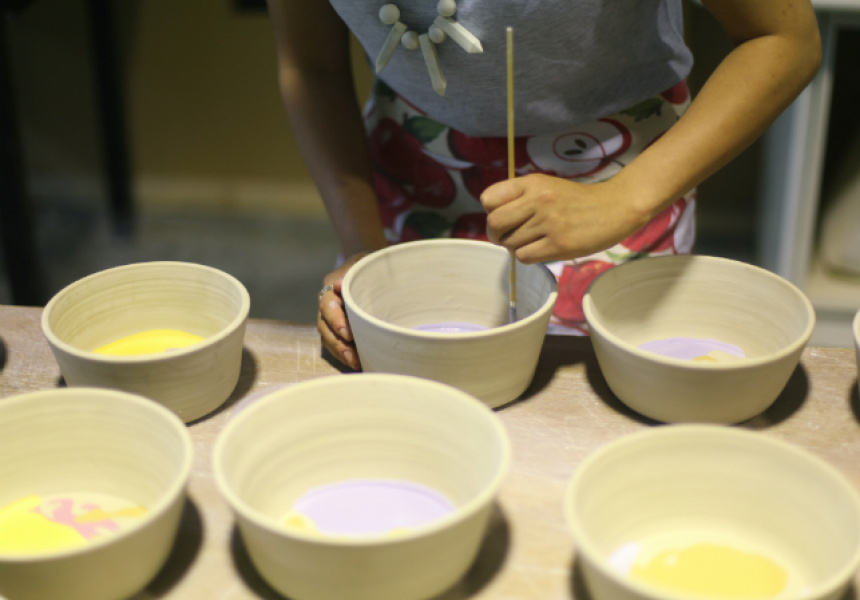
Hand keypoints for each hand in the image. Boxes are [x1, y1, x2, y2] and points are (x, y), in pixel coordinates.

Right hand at [317, 253, 368, 369]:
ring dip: (340, 352)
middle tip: (353, 357)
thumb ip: (353, 271)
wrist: (368, 266)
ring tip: (356, 364)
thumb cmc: (368, 264)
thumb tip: (339, 285)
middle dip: (338, 344)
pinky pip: (335, 343)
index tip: (348, 334)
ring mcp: (330, 317)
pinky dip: (343, 354)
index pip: (328, 306)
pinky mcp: (337, 328)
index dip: (336, 321)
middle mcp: (327, 304)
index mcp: (331, 286)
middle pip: (324, 327)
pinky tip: (357, 363)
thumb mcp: (363, 261)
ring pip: (328, 338)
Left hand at [480, 174, 650, 262]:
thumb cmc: (576, 200)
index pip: (489, 198)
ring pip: (509, 243)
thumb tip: (493, 221)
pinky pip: (524, 256)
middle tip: (506, 236)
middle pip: (494, 223)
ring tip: (531, 241)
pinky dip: (527, 256)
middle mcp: (538, 200)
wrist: (614, 208)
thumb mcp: (546, 186)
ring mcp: (549, 223)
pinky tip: (539, 249)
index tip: (503, 217)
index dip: (490, 211)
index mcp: (532, 183)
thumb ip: (520, 197)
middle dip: (496, 234)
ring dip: (515, 246)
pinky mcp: (559, 244)